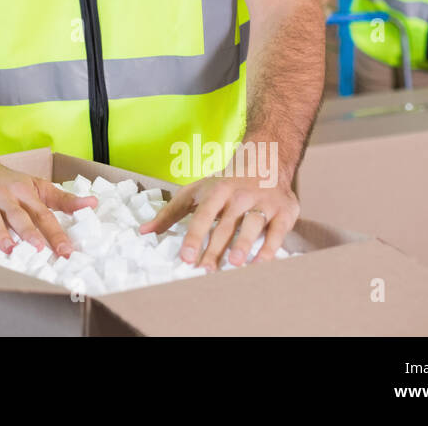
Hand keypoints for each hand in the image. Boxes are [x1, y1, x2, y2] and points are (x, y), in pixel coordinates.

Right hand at [0, 151, 94, 257]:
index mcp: (22, 191)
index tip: (67, 251)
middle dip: (28, 231)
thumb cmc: (4, 180)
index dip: (55, 233)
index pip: (43, 214)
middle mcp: (1, 194)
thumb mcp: (35, 185)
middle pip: (17, 214)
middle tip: (39, 249)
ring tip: (8, 249)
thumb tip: (92, 203)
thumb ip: (62, 199)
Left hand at [141, 157, 299, 271]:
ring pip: (253, 225)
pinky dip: (270, 248)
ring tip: (235, 264)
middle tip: (205, 271)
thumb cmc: (225, 181)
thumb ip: (171, 212)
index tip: (186, 257)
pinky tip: (260, 264)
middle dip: (216, 248)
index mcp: (217, 190)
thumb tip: (143, 231)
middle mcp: (240, 195)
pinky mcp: (284, 211)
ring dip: (243, 244)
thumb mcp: (195, 191)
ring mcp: (263, 202)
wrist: (266, 157)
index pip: (202, 215)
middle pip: (226, 224)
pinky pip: (277, 232)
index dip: (194, 236)